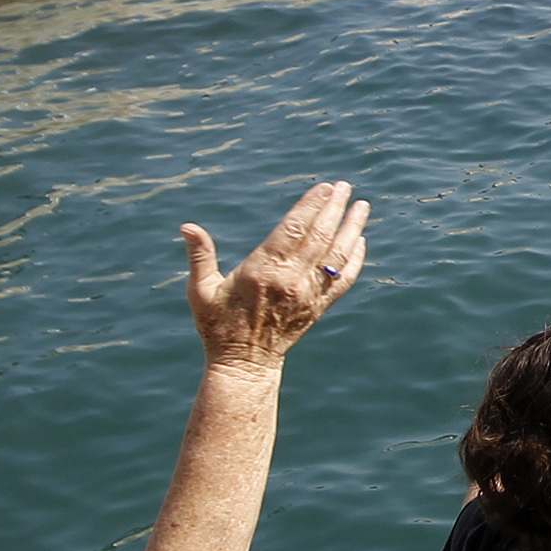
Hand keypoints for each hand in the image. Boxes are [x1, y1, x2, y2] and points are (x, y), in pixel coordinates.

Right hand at [183, 181, 367, 371]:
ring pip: (337, 255)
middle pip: (320, 236)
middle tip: (345, 186)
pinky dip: (355, 260)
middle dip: (335, 208)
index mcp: (262, 270)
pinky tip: (360, 241)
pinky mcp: (319, 308)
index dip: (310, 205)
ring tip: (362, 206)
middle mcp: (290, 280)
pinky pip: (343, 280)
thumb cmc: (218, 325)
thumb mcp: (201, 290)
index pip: (293, 229)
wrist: (244, 364)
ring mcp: (308, 294)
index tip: (323, 187)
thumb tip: (187, 226)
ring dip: (352, 228)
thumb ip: (199, 256)